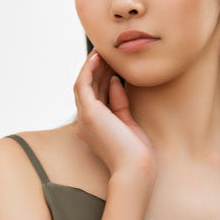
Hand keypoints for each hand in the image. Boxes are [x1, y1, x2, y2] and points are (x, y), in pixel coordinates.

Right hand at [73, 50, 154, 177]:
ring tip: (103, 50)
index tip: (112, 64)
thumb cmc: (136, 152)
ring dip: (93, 66)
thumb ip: (119, 102)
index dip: (103, 77)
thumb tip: (116, 81)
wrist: (135, 169)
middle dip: (99, 69)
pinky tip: (97, 57)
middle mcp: (85, 121)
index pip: (96, 96)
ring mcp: (84, 118)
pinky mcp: (89, 113)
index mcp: (94, 126)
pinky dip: (89, 69)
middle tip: (108, 52)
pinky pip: (84, 85)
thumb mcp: (128, 121)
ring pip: (84, 84)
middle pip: (89, 88)